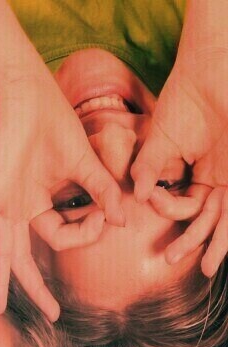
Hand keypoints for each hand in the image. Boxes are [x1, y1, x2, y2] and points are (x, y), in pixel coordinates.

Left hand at [0, 74, 123, 317]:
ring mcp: (4, 205)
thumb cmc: (54, 123)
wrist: (27, 93)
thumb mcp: (83, 165)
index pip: (63, 238)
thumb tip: (124, 219)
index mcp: (40, 207)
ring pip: (1, 252)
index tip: (106, 215)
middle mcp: (20, 212)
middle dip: (37, 290)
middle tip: (51, 316)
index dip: (87, 233)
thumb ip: (102, 192)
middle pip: (26, 261)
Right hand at [131, 43, 227, 271]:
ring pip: (222, 218)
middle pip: (204, 219)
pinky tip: (219, 252)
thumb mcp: (159, 141)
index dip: (164, 208)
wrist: (210, 71)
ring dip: (212, 243)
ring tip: (205, 267)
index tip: (149, 197)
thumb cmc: (185, 100)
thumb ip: (147, 169)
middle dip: (191, 241)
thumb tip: (136, 197)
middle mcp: (215, 178)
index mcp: (195, 173)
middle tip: (170, 256)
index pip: (180, 204)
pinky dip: (226, 231)